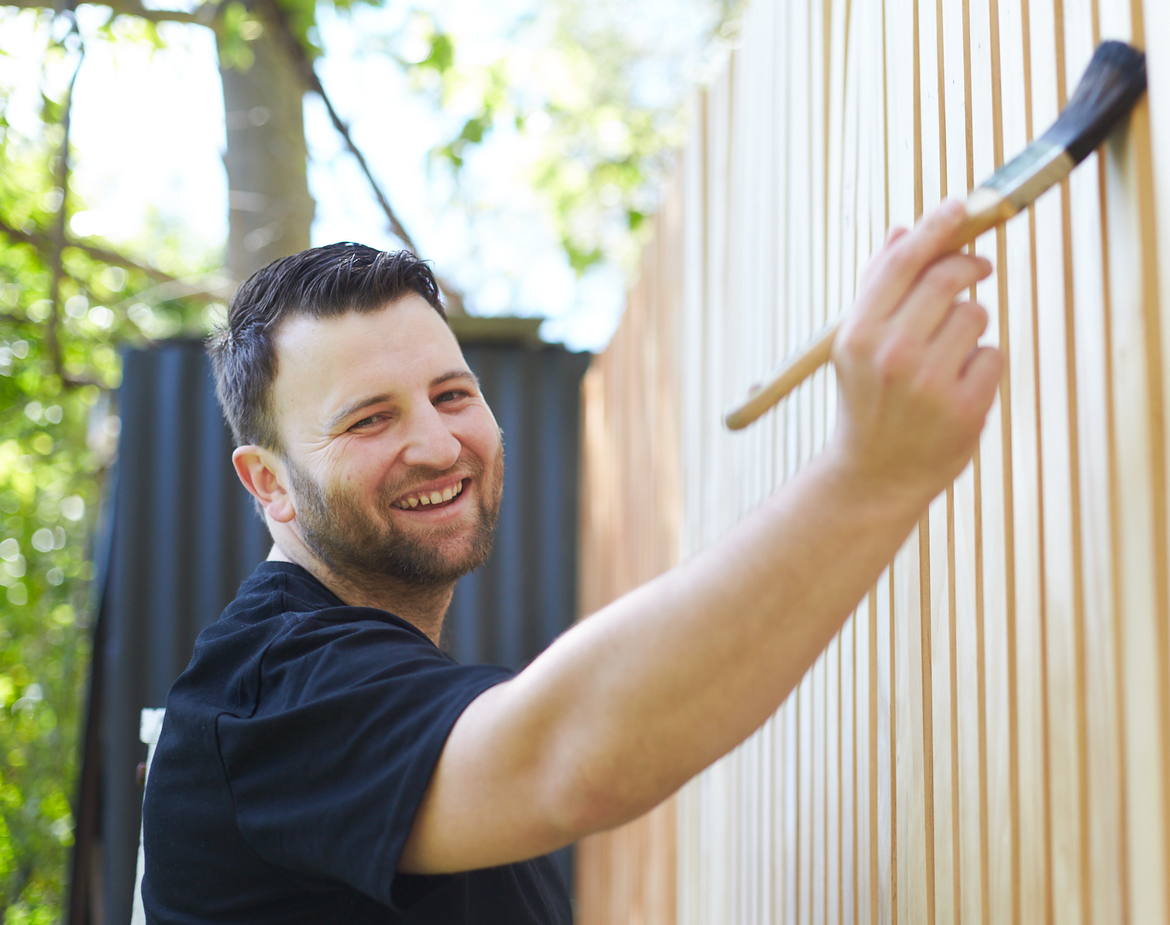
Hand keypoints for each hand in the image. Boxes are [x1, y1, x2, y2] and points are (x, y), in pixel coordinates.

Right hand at [826, 199, 1003, 504]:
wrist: (874, 474)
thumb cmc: (868, 401)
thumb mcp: (856, 346)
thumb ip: (876, 288)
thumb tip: (900, 231)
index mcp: (858, 334)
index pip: (904, 263)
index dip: (936, 228)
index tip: (960, 205)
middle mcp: (892, 355)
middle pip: (948, 279)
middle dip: (968, 267)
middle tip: (977, 269)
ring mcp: (930, 383)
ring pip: (976, 315)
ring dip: (971, 326)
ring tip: (948, 353)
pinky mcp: (965, 408)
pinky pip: (992, 355)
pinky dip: (981, 365)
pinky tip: (958, 386)